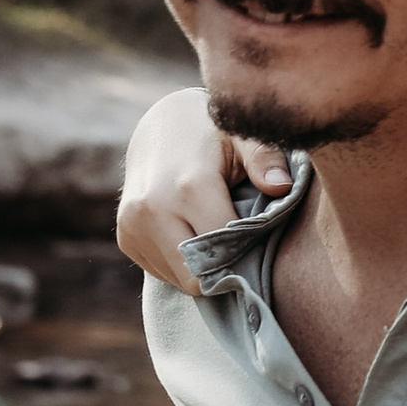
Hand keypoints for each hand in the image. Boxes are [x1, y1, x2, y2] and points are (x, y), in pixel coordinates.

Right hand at [114, 88, 292, 291]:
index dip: (247, 255)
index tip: (261, 247)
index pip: (224, 251)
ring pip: (180, 279)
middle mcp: (153, 209)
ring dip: (202, 270)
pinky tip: (193, 237)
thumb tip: (281, 186)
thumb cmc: (214, 133)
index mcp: (189, 187)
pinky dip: (182, 265)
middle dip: (224, 270)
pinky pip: (162, 272)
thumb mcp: (244, 137)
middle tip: (242, 252)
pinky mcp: (125, 237)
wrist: (162, 126)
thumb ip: (265, 160)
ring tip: (218, 241)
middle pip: (198, 275)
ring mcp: (133, 225)